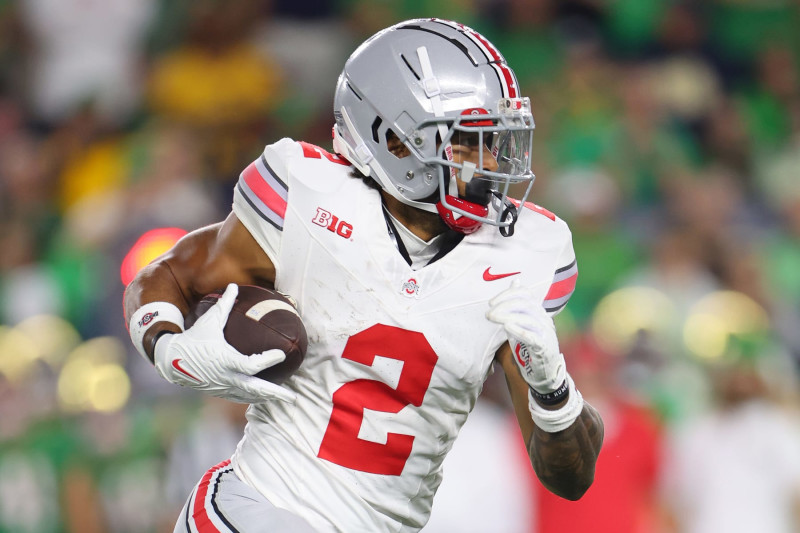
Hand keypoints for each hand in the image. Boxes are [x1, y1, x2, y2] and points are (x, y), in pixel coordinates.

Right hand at [154, 283, 295, 403]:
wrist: (170, 360)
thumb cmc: (193, 337)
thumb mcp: (209, 320)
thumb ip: (225, 304)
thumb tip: (234, 285)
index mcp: (225, 360)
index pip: (252, 365)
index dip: (268, 360)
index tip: (281, 354)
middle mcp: (225, 377)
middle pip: (255, 389)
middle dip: (275, 393)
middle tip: (292, 396)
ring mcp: (222, 387)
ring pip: (248, 396)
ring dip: (267, 397)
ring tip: (284, 397)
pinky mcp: (218, 391)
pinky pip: (239, 396)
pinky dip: (252, 397)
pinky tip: (264, 396)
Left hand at [486, 281, 565, 393]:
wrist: (545, 371)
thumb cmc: (531, 345)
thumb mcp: (523, 321)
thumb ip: (518, 304)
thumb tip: (515, 282)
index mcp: (539, 311)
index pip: (525, 294)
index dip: (507, 295)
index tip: (491, 303)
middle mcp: (545, 319)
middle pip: (525, 305)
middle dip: (504, 306)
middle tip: (488, 314)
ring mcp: (547, 334)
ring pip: (529, 319)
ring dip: (508, 317)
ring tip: (493, 318)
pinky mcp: (545, 348)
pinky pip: (533, 337)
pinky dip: (519, 331)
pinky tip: (507, 327)